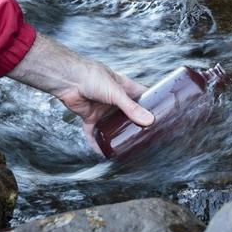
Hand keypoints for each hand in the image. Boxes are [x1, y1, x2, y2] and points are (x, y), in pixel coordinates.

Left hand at [6, 32, 153, 151]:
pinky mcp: (90, 118)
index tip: (163, 117)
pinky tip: (104, 155)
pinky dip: (98, 144)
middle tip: (149, 138)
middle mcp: (115, 100)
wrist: (68, 80)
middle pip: (129, 115)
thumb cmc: (93, 77)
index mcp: (125, 88)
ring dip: (119, 136)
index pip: (143, 97)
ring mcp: (103, 110)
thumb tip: (149, 121)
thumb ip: (131, 108)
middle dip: (137, 125)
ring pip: (113, 126)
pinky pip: (95, 134)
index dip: (152, 106)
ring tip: (130, 149)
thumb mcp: (116, 93)